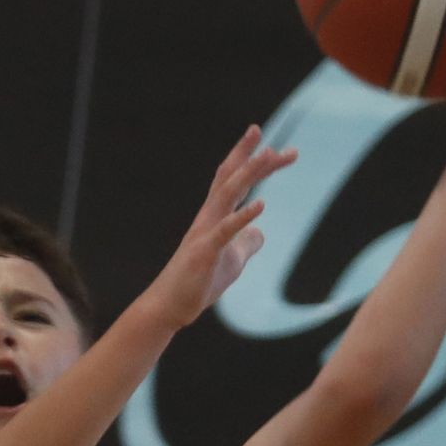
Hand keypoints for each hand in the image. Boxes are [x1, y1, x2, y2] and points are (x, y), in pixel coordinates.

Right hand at [141, 126, 297, 331]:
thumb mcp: (232, 262)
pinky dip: (243, 217)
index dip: (251, 162)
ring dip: (248, 173)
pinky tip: (262, 206)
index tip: (275, 149)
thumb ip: (245, 244)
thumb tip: (260, 232)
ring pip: (226, 195)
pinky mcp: (204, 253)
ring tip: (268, 155)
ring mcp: (205, 233)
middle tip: (267, 138)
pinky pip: (225, 231)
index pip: (234, 182)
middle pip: (229, 178)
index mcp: (215, 217)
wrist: (169, 307)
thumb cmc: (197, 284)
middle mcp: (208, 218)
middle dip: (249, 156)